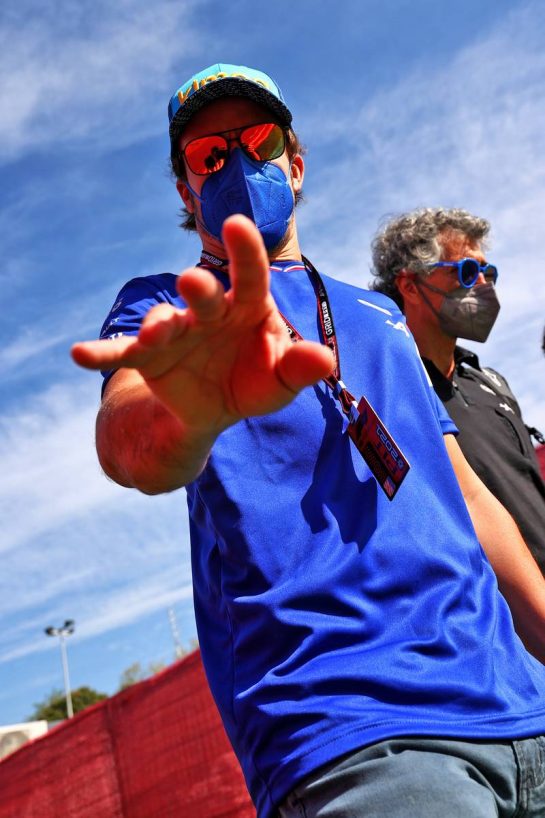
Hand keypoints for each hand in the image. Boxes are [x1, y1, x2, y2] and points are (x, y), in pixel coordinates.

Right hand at [72, 215, 333, 436]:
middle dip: (199, 288)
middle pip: (205, 295)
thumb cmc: (256, 379)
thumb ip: (299, 368)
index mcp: (248, 307)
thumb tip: (326, 360)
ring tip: (153, 334)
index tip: (237, 224)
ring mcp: (176, 331)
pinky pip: (123, 354)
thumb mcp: (281, 380)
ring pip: (163, 323)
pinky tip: (79, 354)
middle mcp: (209, 311)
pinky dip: (103, 353)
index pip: (251, 277)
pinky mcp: (148, 357)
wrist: (217, 406)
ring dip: (157, 326)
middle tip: (193, 281)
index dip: (245, 253)